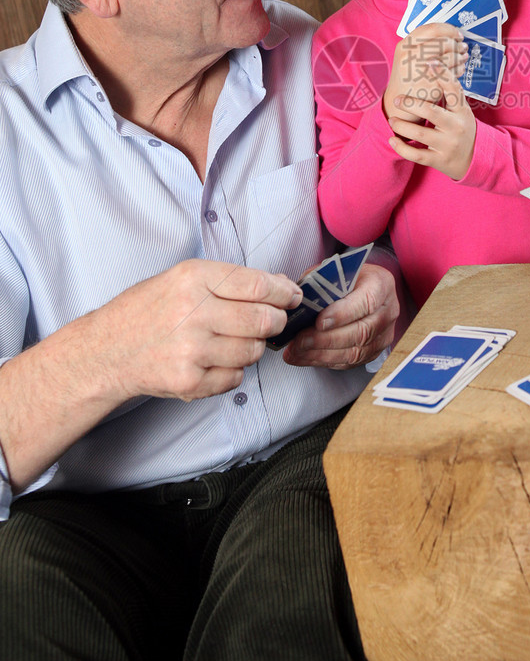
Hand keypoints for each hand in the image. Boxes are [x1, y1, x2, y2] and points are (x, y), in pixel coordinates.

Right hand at [99, 259, 302, 402]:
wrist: (106, 350)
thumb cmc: (147, 310)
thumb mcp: (182, 278)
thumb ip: (230, 281)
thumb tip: (281, 286)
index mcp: (193, 278)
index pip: (259, 284)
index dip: (284, 292)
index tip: (292, 296)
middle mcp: (193, 312)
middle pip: (264, 320)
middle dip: (276, 321)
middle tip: (270, 321)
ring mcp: (191, 350)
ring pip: (254, 351)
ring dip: (253, 347)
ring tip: (231, 340)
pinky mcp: (188, 382)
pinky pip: (235, 378)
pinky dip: (232, 371)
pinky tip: (212, 360)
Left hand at [281, 262, 400, 368]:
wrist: (362, 288)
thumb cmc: (347, 278)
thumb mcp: (334, 270)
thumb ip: (319, 282)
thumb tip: (297, 301)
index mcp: (381, 284)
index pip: (366, 302)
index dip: (343, 314)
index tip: (319, 321)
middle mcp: (387, 311)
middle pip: (361, 332)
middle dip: (326, 339)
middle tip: (300, 340)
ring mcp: (383, 335)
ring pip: (355, 352)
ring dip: (321, 354)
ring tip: (297, 352)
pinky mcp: (374, 352)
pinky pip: (350, 362)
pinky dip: (324, 361)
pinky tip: (306, 357)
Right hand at [383, 23, 466, 123]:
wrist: (398, 100)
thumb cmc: (407, 75)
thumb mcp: (407, 54)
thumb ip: (423, 42)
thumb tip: (451, 34)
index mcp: (405, 45)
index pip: (433, 29)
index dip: (450, 30)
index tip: (457, 34)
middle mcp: (411, 56)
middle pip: (444, 42)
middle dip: (457, 45)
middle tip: (462, 47)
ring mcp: (420, 70)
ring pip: (450, 57)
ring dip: (460, 56)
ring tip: (462, 57)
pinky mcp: (430, 84)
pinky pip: (452, 73)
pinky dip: (459, 69)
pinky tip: (459, 69)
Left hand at [387, 61, 476, 180]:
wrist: (473, 159)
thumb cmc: (461, 128)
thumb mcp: (461, 111)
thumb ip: (450, 93)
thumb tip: (433, 62)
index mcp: (462, 112)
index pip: (454, 89)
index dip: (442, 74)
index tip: (429, 61)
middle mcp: (456, 127)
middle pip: (431, 111)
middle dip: (410, 104)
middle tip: (396, 99)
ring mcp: (447, 145)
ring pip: (420, 133)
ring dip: (401, 125)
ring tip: (392, 120)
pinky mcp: (438, 160)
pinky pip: (416, 155)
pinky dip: (401, 148)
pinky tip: (392, 140)